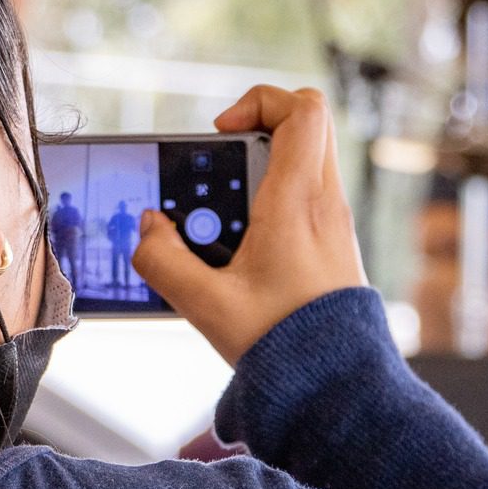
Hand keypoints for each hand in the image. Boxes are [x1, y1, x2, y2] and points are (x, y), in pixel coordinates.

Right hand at [132, 87, 367, 365]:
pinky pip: (305, 197)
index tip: (222, 134)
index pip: (301, 109)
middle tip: (220, 172)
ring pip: (306, 160)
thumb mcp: (207, 305)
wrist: (339, 386)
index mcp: (299, 201)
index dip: (258, 102)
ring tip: (224, 221)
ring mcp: (335, 222)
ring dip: (261, 171)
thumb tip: (148, 228)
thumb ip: (164, 261)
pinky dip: (272, 203)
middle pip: (307, 123)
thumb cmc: (286, 346)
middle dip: (256, 131)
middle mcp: (325, 202)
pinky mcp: (334, 245)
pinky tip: (242, 250)